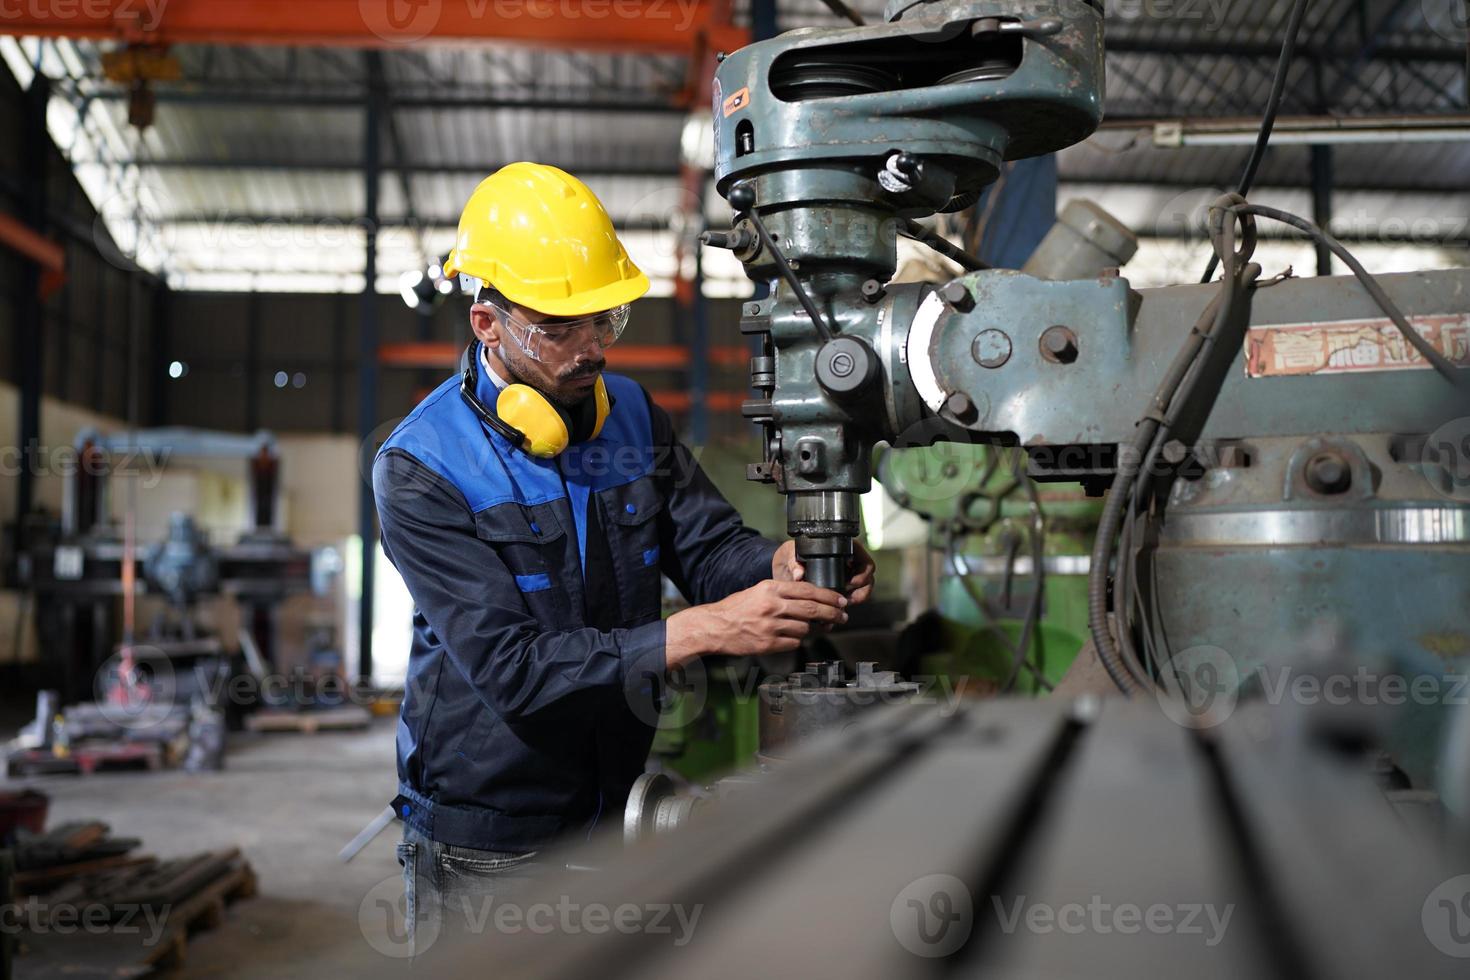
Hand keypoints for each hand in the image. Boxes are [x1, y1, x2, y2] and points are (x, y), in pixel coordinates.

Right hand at [665, 580, 847, 668]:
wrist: (714, 627)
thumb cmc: (736, 608)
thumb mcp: (758, 591)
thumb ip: (782, 593)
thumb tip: (810, 598)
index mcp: (770, 588)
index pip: (808, 590)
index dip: (828, 596)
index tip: (840, 600)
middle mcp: (772, 606)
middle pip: (812, 609)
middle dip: (832, 613)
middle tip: (843, 615)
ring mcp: (770, 626)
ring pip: (805, 627)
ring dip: (816, 629)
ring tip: (822, 627)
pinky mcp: (768, 644)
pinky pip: (794, 642)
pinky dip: (799, 640)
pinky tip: (798, 637)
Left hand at [771, 539, 875, 605]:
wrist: (780, 569)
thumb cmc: (788, 555)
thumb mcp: (789, 553)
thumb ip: (793, 561)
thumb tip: (799, 574)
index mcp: (839, 548)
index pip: (863, 558)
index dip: (862, 572)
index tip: (850, 582)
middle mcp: (845, 562)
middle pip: (867, 575)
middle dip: (862, 589)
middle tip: (848, 598)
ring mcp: (843, 576)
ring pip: (863, 588)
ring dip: (857, 599)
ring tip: (843, 606)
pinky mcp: (837, 590)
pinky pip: (848, 599)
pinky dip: (844, 607)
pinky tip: (835, 611)